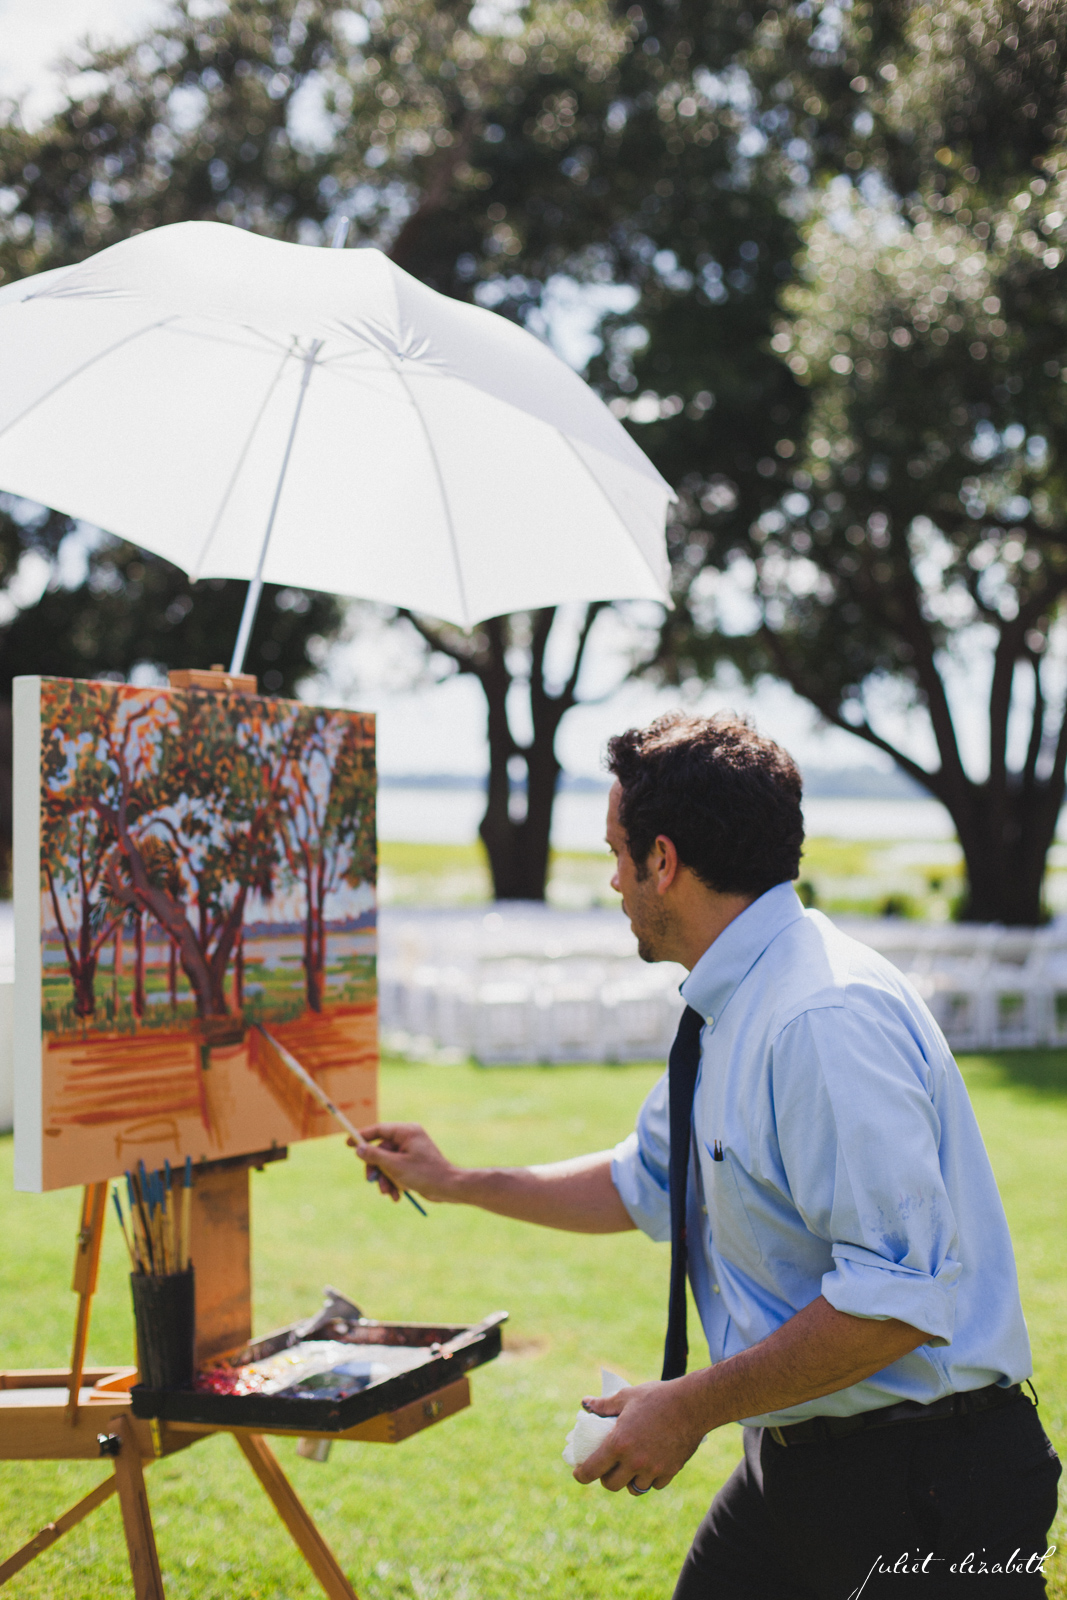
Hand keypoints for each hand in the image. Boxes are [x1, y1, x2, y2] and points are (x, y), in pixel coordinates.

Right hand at [350, 1122, 457, 1204]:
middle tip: (370, 1181)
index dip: (362, 1136)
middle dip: (376, 1168)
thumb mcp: (395, 1166)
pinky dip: (393, 1182)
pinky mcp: (412, 1164)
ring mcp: (410, 1152)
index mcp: (406, 1132)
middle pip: (380, 1150)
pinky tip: (397, 1196)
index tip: (347, 1143)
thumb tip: (358, 1149)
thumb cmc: (424, 1174)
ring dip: (385, 1179)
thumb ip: (375, 1156)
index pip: (379, 1130)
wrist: (448, 1188)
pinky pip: (395, 1170)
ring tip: (389, 1193)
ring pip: (386, 1163)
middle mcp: (408, 1139)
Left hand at [573, 1377, 707, 1493]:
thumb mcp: (626, 1397)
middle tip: (607, 1468)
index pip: (592, 1470)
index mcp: (619, 1443)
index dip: (581, 1475)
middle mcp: (634, 1461)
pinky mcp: (670, 1472)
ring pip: (634, 1488)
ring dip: (629, 1480)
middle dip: (606, 1478)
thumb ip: (604, 1405)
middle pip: (611, 1485)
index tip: (579, 1473)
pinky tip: (650, 1465)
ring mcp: (653, 1469)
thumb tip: (585, 1403)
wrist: (692, 1404)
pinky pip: (654, 1484)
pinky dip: (650, 1478)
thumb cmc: (657, 1397)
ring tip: (629, 1467)